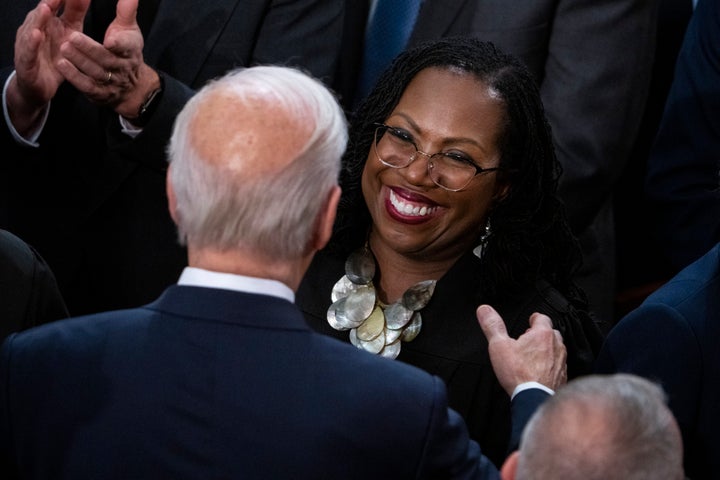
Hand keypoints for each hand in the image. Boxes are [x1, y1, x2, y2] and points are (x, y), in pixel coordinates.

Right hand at [9, 0, 89, 133]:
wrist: (40, 86)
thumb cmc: (55, 56)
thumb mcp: (69, 33)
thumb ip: (75, 13)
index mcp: (47, 22)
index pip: (53, 4)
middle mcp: (35, 29)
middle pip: (41, 13)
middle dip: (49, 2)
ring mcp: (28, 44)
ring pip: (32, 29)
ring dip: (38, 18)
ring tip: (46, 8)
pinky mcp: (26, 61)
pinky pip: (28, 50)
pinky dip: (31, 42)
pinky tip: (36, 35)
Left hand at [56, 0, 158, 115]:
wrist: (133, 87)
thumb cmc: (127, 52)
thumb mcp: (130, 32)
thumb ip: (127, 12)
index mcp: (131, 51)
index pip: (127, 46)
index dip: (119, 43)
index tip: (110, 40)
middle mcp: (122, 68)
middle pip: (106, 59)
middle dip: (89, 49)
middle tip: (72, 37)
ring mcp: (111, 83)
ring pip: (95, 72)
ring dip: (79, 61)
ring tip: (63, 48)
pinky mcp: (100, 93)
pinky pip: (87, 86)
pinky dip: (74, 76)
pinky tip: (61, 65)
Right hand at [476, 304, 566, 395]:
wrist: (534, 398)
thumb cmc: (519, 374)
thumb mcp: (499, 346)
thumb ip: (492, 325)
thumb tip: (484, 310)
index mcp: (542, 334)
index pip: (542, 318)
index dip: (534, 318)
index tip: (530, 319)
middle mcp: (556, 346)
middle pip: (551, 333)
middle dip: (540, 334)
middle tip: (528, 338)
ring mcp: (561, 362)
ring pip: (556, 349)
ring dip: (547, 349)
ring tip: (533, 355)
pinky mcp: (562, 376)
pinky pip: (558, 366)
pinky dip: (550, 365)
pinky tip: (539, 371)